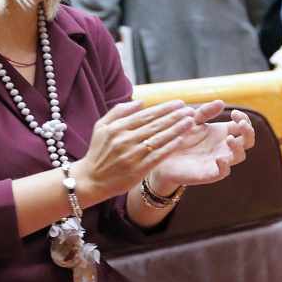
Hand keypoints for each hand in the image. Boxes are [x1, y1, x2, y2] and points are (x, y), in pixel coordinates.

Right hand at [74, 100, 201, 200]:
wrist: (91, 180)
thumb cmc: (98, 151)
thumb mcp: (101, 127)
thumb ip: (118, 111)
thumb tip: (140, 102)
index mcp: (116, 128)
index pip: (145, 115)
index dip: (164, 108)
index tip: (179, 103)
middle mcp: (124, 140)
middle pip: (155, 125)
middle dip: (174, 116)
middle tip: (190, 109)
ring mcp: (132, 155)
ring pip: (159, 138)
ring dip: (177, 129)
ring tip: (190, 121)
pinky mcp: (138, 169)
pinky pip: (158, 155)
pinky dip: (170, 146)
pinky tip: (181, 139)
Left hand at [149, 107, 254, 191]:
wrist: (163, 156)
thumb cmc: (179, 138)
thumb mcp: (192, 121)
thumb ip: (205, 112)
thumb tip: (221, 102)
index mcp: (223, 133)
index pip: (243, 126)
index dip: (244, 119)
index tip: (234, 113)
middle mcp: (225, 147)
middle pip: (248, 141)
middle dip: (248, 131)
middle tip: (241, 123)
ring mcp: (220, 160)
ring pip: (239, 156)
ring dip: (238, 147)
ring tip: (229, 138)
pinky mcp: (210, 173)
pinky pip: (224, 172)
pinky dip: (225, 166)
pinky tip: (219, 158)